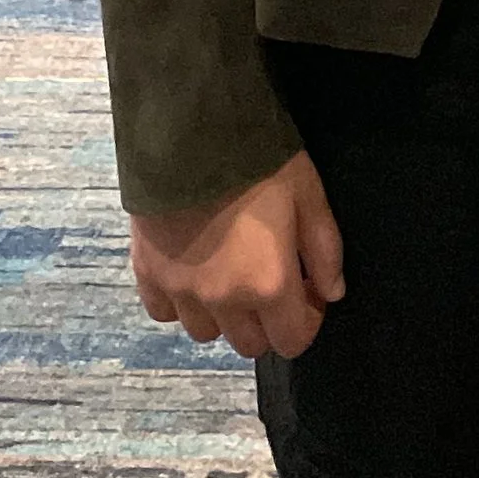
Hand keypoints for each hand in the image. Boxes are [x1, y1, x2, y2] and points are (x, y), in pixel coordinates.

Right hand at [128, 151, 344, 358]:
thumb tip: (332, 293)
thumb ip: (325, 250)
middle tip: (270, 280)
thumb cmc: (260, 161)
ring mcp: (180, 291)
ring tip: (228, 274)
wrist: (191, 133)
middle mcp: (222, 301)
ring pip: (206, 333)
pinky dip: (180, 302)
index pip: (293, 341)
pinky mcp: (146, 274)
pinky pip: (164, 312)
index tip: (308, 291)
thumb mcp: (309, 196)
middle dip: (267, 321)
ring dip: (223, 315)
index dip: (307, 320)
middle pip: (249, 344)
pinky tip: (192, 271)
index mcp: (268, 285)